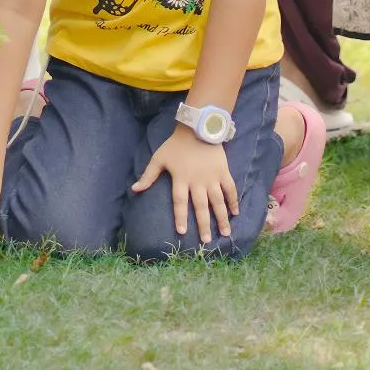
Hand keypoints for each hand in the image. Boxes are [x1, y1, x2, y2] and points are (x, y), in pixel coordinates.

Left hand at [132, 124, 241, 244]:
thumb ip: (148, 175)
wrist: (197, 127)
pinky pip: (230, 189)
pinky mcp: (223, 172)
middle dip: (203, 225)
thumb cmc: (176, 145)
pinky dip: (233, 201)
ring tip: (225, 233)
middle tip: (206, 241)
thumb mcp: (159, 158)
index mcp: (181, 179)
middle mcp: (197, 181)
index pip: (180, 201)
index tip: (181, 232)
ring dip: (222, 218)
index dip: (180, 216)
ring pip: (218, 201)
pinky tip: (235, 213)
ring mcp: (212, 177)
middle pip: (201, 206)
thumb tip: (134, 190)